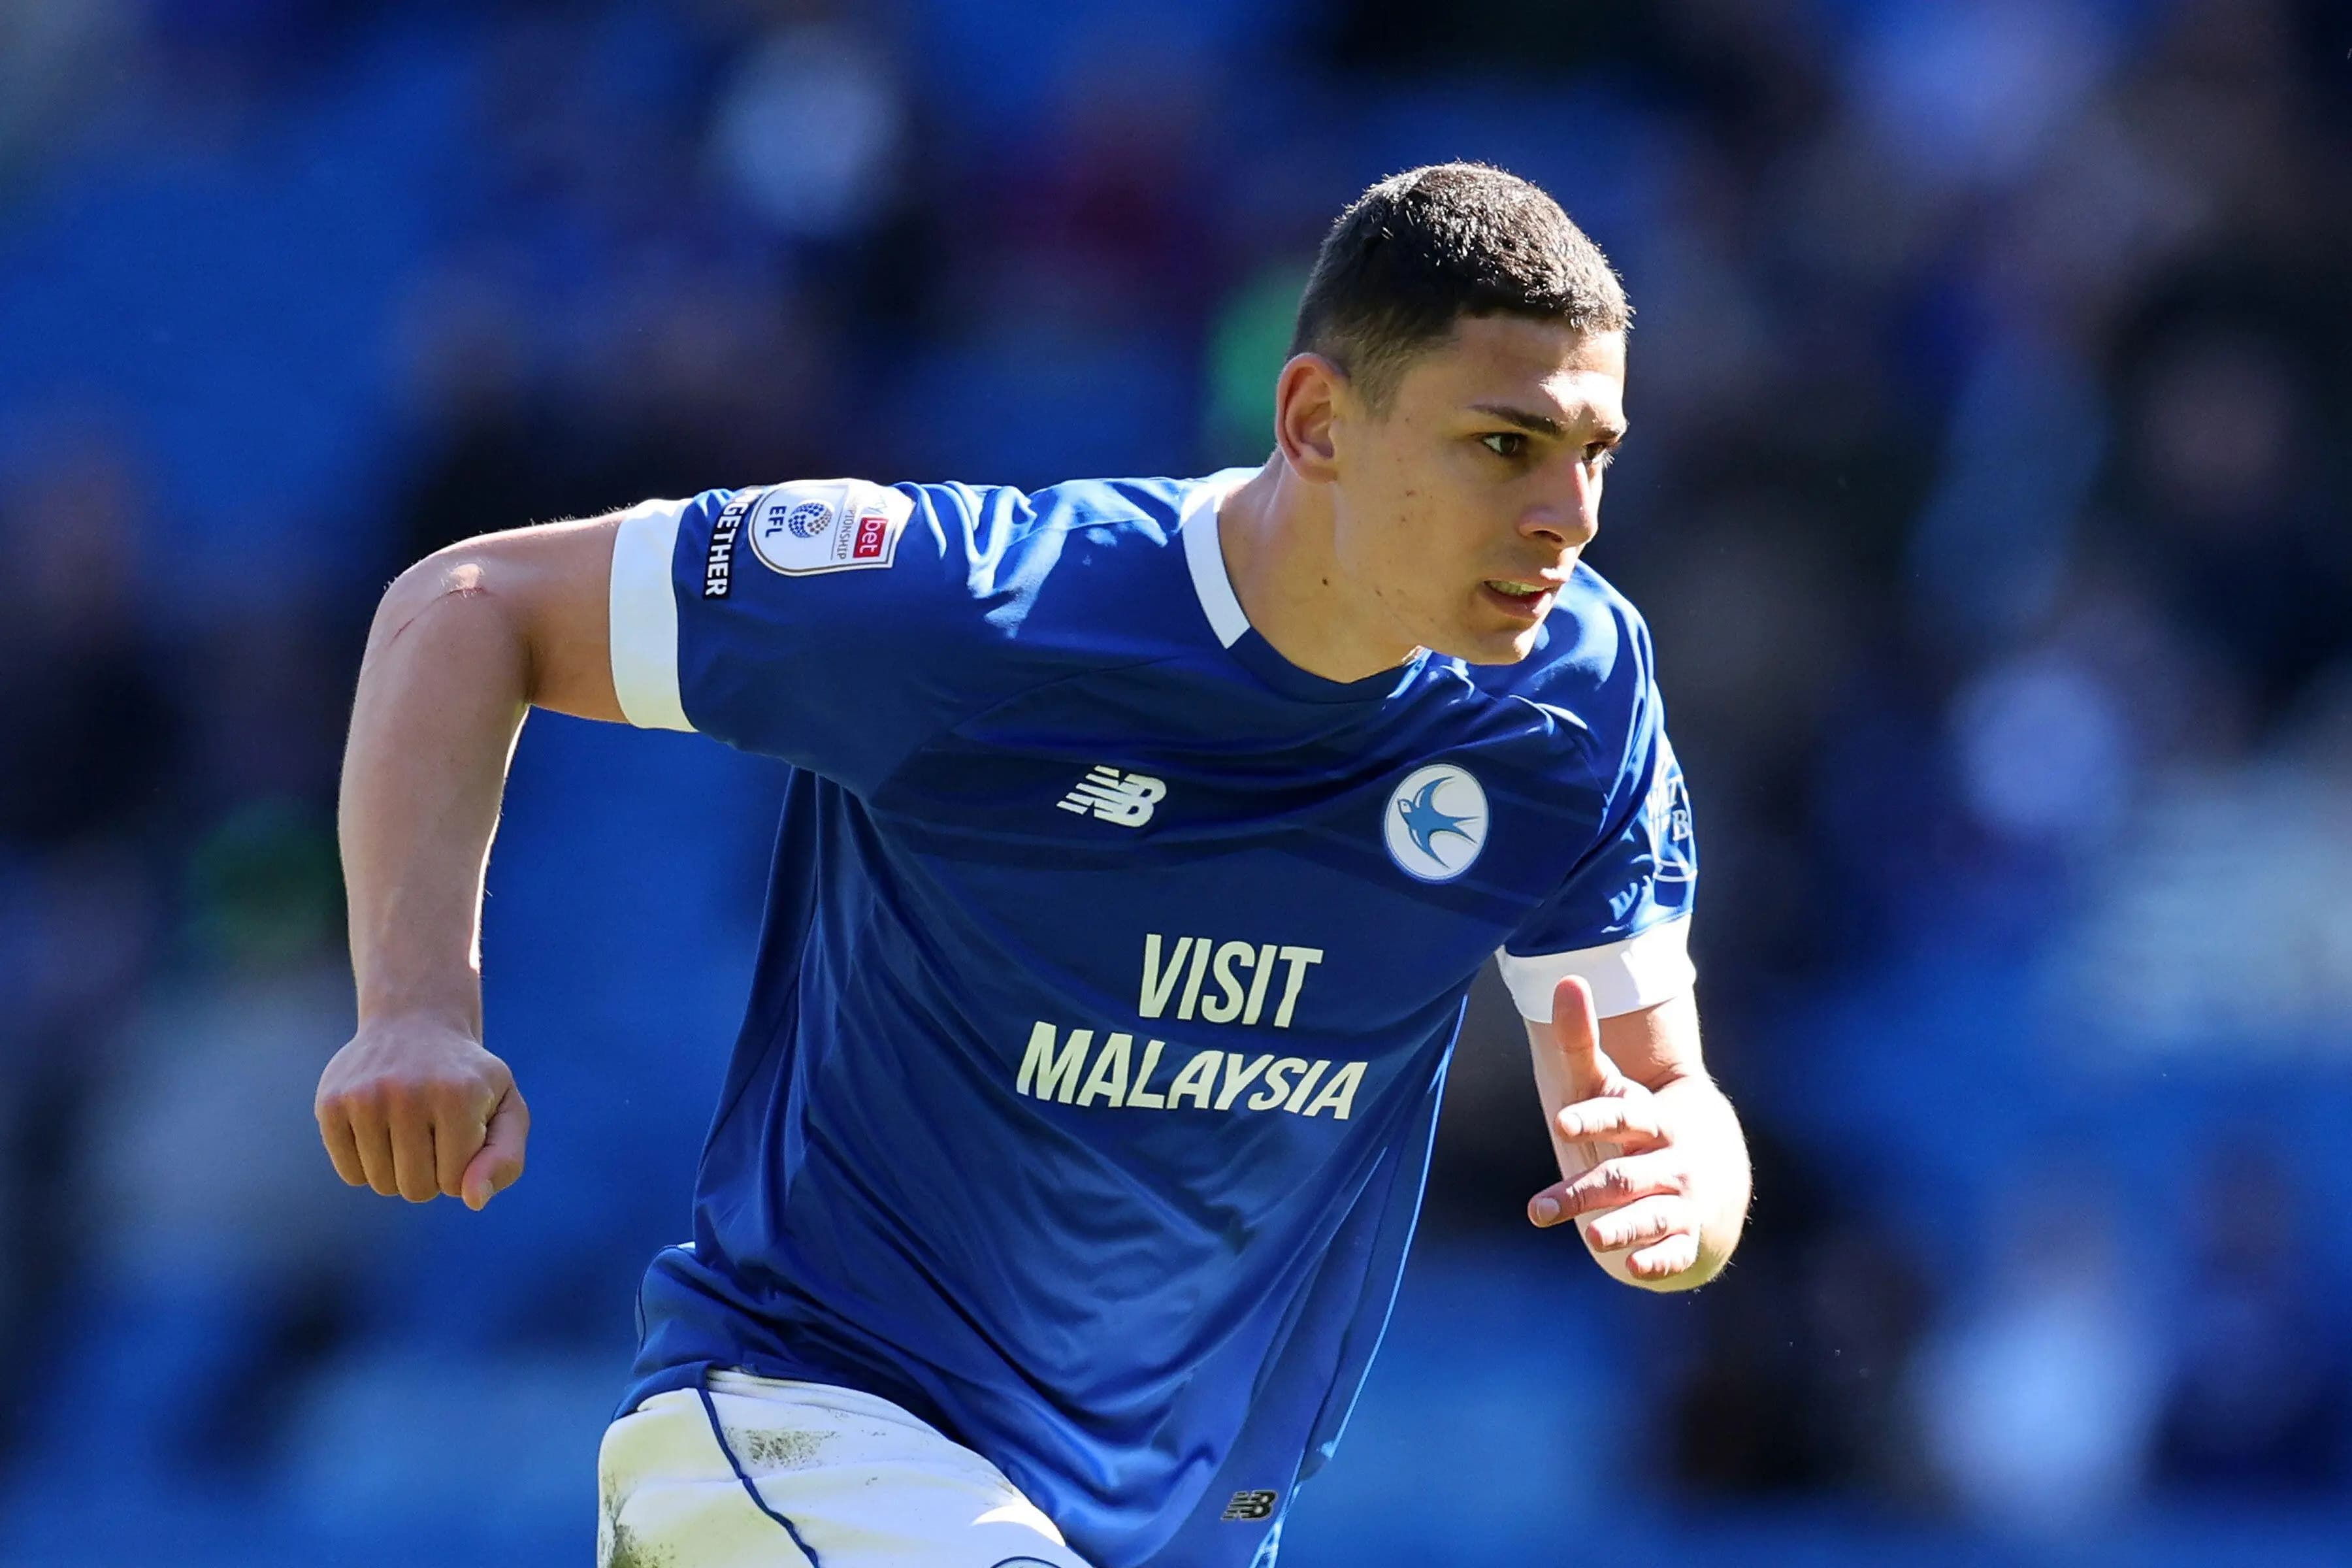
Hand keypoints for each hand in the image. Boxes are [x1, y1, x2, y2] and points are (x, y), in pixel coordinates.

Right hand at [315, 1015, 528, 1208]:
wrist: (416, 1023)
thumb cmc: (467, 1079)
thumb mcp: (506, 1108)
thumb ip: (505, 1159)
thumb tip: (473, 1200)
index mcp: (458, 1095)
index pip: (454, 1183)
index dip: (461, 1168)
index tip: (462, 1133)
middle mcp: (407, 1093)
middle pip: (416, 1189)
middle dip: (430, 1174)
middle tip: (434, 1133)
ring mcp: (363, 1097)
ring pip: (381, 1184)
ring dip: (398, 1170)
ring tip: (409, 1128)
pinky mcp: (330, 1104)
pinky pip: (350, 1174)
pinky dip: (368, 1165)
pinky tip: (381, 1130)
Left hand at [1526, 975, 1702, 1283]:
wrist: (1708, 1177)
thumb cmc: (1640, 1127)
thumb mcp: (1609, 1087)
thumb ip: (1582, 1041)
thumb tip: (1566, 979)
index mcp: (1653, 1120)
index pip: (1625, 1116)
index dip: (1595, 1117)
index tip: (1561, 1123)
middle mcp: (1671, 1161)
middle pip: (1626, 1175)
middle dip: (1585, 1192)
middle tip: (1540, 1210)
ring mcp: (1682, 1201)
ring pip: (1651, 1215)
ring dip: (1623, 1227)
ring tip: (1593, 1239)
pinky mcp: (1687, 1239)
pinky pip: (1675, 1251)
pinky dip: (1659, 1261)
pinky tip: (1635, 1268)